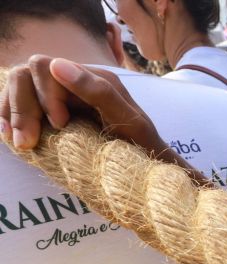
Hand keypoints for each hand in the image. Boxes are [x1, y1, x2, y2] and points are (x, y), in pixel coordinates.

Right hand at [0, 56, 164, 153]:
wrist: (146, 169)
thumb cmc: (143, 144)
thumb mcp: (129, 120)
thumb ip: (99, 92)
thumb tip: (57, 64)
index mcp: (91, 77)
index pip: (45, 68)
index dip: (45, 96)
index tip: (60, 125)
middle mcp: (72, 81)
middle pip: (25, 75)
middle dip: (23, 106)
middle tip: (28, 141)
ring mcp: (59, 97)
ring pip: (17, 86)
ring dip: (13, 112)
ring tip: (21, 143)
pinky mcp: (51, 114)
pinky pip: (19, 105)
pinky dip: (10, 117)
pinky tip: (10, 135)